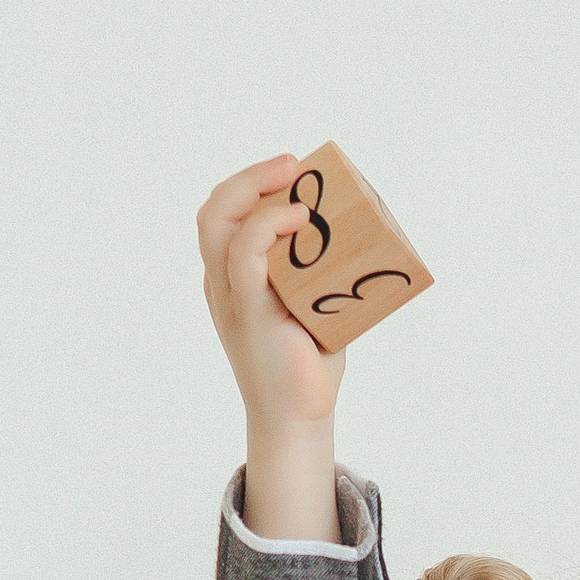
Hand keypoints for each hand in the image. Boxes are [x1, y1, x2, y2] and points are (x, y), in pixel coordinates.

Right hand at [198, 155, 344, 432]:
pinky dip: (266, 226)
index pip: (223, 214)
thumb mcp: (313, 301)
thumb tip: (366, 227)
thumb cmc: (308, 361)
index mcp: (232, 277)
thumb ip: (318, 268)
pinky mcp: (249, 312)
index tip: (292, 170)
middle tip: (294, 164)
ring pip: (218, 222)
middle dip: (251, 176)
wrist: (301, 415)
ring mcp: (231, 296)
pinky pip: (243, 255)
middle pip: (213, 209)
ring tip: (296, 178)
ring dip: (255, 187)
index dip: (250, 183)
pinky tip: (299, 218)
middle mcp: (222, 282)